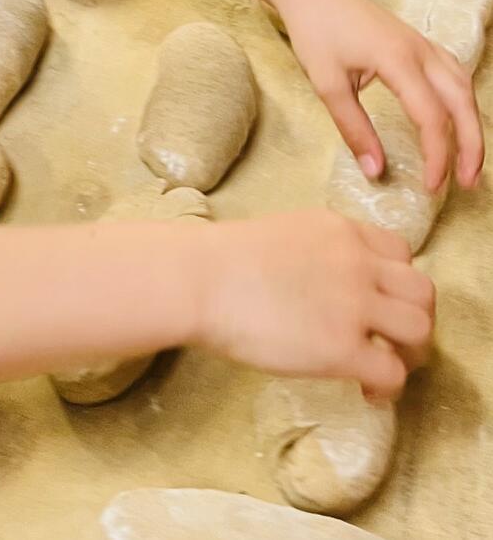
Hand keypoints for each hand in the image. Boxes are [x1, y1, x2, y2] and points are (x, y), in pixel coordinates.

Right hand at [194, 210, 432, 399]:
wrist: (199, 280)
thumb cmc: (222, 259)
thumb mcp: (286, 233)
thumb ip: (319, 251)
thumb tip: (325, 285)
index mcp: (341, 231)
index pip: (401, 253)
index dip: (395, 282)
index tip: (378, 302)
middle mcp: (358, 262)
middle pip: (422, 292)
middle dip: (414, 319)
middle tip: (391, 340)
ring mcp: (354, 305)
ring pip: (420, 330)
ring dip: (410, 353)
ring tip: (385, 366)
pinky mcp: (343, 348)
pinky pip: (393, 372)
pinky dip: (387, 386)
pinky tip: (365, 391)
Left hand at [277, 0, 481, 191]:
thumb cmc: (314, 31)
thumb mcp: (327, 84)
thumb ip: (353, 129)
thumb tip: (376, 172)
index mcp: (399, 60)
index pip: (432, 117)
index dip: (437, 156)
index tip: (431, 187)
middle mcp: (420, 50)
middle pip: (462, 101)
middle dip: (472, 144)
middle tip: (467, 183)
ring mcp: (421, 42)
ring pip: (463, 85)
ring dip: (470, 122)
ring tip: (467, 158)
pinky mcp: (415, 40)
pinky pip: (452, 71)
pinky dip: (460, 99)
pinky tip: (455, 116)